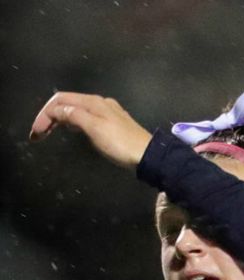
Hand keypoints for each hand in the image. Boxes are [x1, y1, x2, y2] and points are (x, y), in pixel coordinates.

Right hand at [29, 92, 152, 167]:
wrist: (148, 156)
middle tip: (38, 135)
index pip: (61, 100)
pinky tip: (72, 131)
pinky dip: (73, 123)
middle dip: (50, 116)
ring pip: (76, 110)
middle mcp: (100, 103)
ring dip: (60, 119)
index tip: (35, 133)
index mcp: (93, 102)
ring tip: (49, 133)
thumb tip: (57, 110)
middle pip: (68, 103)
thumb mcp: (94, 128)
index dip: (44, 114)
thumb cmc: (120, 143)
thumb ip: (74, 116)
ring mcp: (107, 113)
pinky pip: (86, 118)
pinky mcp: (112, 125)